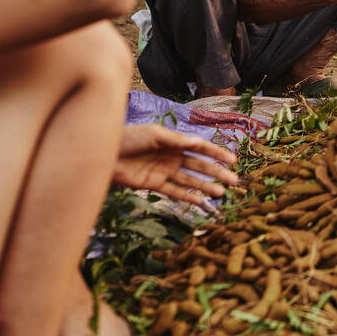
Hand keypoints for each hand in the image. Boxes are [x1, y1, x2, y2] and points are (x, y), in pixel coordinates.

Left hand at [114, 124, 238, 206]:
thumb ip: (176, 140)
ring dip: (205, 186)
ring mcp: (163, 172)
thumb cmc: (127, 138)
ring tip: (221, 193)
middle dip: (216, 173)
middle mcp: (172, 157)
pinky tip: (200, 201)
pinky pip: (173, 191)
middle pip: (199, 166)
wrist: (102, 154)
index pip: (201, 148)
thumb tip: (197, 143)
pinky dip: (187, 196)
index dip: (217, 154)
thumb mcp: (153, 134)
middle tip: (234, 180)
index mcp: (174, 142)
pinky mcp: (153, 185)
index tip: (232, 161)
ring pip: (189, 180)